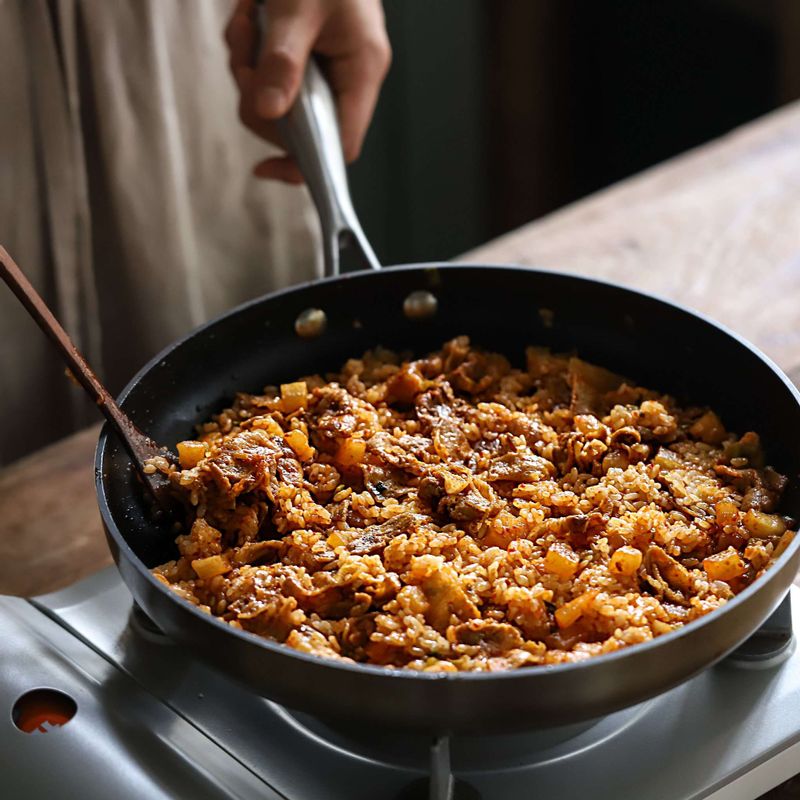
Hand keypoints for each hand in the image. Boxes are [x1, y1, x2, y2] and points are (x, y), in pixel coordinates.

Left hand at [226, 0, 391, 182]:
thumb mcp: (298, 7)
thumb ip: (284, 60)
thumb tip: (268, 112)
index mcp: (361, 71)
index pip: (341, 145)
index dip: (307, 164)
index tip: (267, 168)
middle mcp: (344, 79)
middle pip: (299, 128)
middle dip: (260, 101)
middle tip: (247, 61)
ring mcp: (321, 71)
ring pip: (275, 104)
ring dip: (248, 71)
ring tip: (247, 26)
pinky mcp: (299, 60)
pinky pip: (265, 77)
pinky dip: (247, 54)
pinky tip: (249, 21)